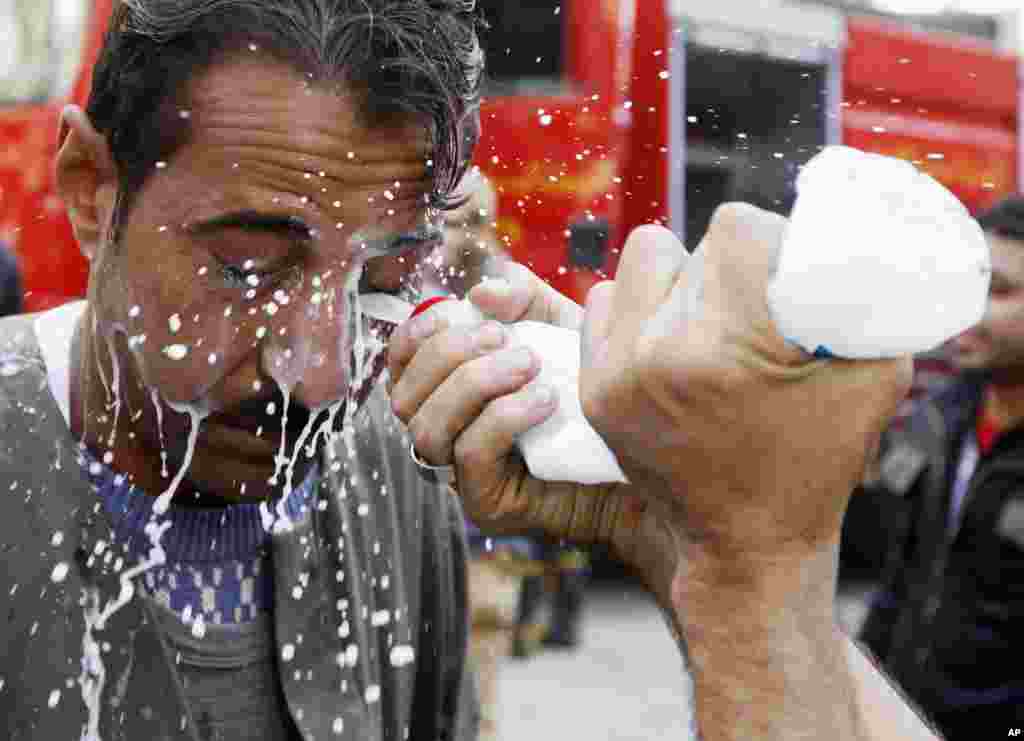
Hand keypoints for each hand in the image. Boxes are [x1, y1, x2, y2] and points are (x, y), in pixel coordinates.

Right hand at [387, 262, 673, 578]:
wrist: (650, 457)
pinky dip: (503, 416)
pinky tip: (546, 399)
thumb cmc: (598, 391)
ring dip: (474, 384)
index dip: (417, 334)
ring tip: (530, 365)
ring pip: (427, 429)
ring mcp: (461, 474)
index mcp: (449, 390)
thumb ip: (525, 299)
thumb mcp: (562, 327)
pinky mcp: (487, 505)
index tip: (457, 312)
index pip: (401, 364)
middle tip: (505, 338)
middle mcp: (446, 433)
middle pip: (404, 396)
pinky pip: (470, 455)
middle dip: (449, 356)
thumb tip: (481, 291)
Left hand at [579, 205, 911, 567]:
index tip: (780, 279)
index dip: (765, 242)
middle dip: (723, 270)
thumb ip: (856, 302)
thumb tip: (832, 241)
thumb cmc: (816, 464)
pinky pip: (603, 301)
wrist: (747, 544)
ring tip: (705, 326)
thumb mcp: (871, 378)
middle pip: (685, 246)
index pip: (733, 228)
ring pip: (639, 263)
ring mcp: (617, 374)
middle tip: (747, 312)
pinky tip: (667, 345)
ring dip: (673, 281)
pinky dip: (636, 311)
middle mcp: (659, 355)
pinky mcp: (594, 390)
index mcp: (729, 349)